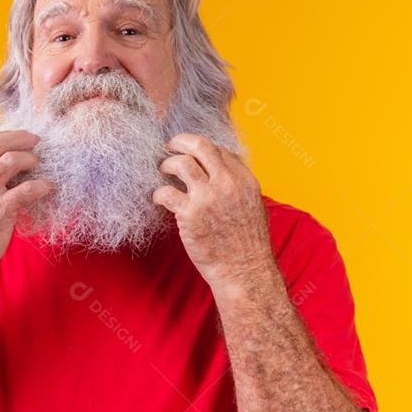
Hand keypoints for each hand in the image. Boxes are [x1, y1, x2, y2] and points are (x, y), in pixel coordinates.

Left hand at [151, 134, 274, 292]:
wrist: (243, 270)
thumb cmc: (246, 243)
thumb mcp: (252, 206)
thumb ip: (237, 185)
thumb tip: (218, 170)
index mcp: (245, 180)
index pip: (220, 150)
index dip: (202, 149)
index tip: (192, 152)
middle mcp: (227, 184)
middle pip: (201, 146)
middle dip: (181, 141)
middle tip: (170, 146)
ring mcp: (207, 197)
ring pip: (181, 164)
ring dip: (167, 164)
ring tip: (163, 171)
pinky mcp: (189, 214)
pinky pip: (166, 192)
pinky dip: (158, 193)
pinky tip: (159, 198)